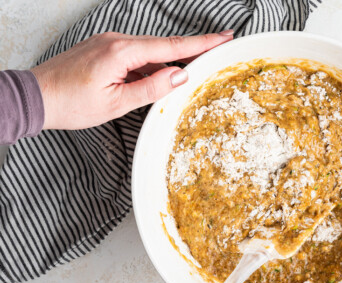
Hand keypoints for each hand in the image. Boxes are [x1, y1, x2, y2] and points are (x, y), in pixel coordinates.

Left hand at [31, 31, 233, 130]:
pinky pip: (135, 54)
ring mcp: (108, 43)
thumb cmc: (72, 104)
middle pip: (164, 46)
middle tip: (218, 47)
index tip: (223, 37)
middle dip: (191, 49)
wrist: (36, 97)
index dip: (201, 43)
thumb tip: (180, 75)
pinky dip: (150, 65)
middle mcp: (116, 40)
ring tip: (189, 70)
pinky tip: (157, 76)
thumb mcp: (117, 103)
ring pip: (149, 51)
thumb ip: (152, 88)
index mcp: (122, 51)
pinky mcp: (103, 49)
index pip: (172, 47)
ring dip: (168, 61)